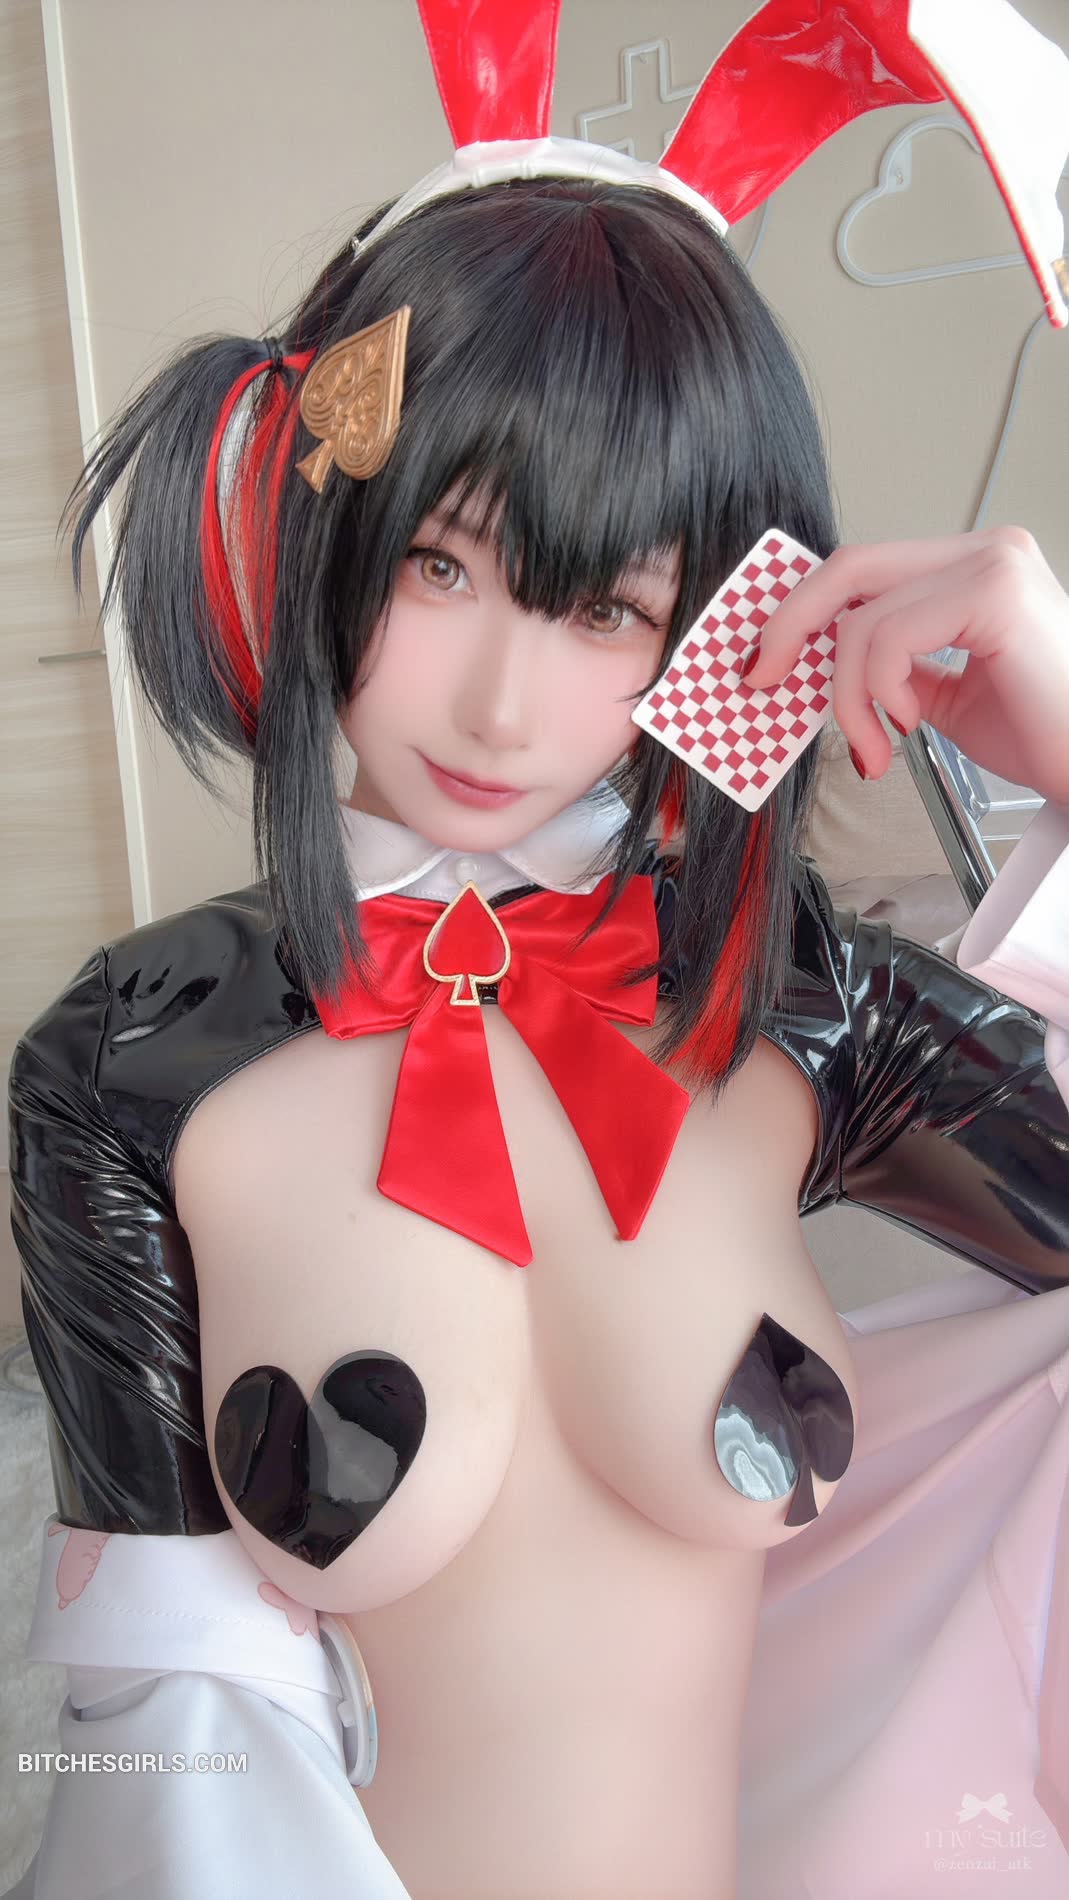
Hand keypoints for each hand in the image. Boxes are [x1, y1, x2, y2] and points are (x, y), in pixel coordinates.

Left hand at [744, 527, 1068, 805]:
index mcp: (975, 568)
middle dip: (790, 626)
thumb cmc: (1046, 739)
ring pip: (862, 619)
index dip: (803, 610)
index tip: (769, 661)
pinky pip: (888, 637)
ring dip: (848, 697)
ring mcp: (993, 564)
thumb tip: (833, 669)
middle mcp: (986, 551)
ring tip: (875, 747)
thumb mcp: (951, 698)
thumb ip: (898, 670)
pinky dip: (878, 691)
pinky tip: (911, 723)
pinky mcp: (994, 594)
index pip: (866, 569)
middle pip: (850, 567)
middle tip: (764, 679)